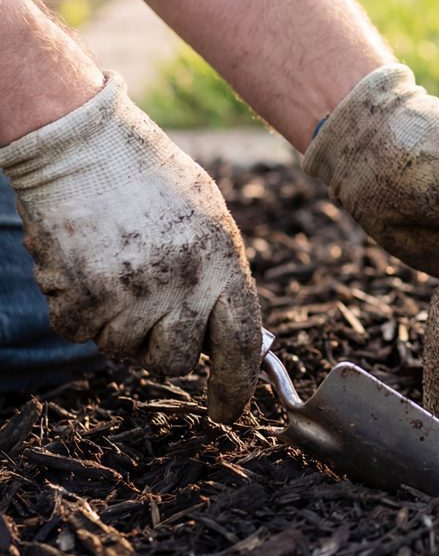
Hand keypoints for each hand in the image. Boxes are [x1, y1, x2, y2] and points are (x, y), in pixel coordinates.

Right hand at [0, 74, 261, 421]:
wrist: (84, 145)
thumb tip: (231, 332)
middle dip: (166, 345)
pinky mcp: (82, 299)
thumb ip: (220, 274)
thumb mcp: (208, 218)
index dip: (237, 385)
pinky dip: (82, 309)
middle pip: (177, 361)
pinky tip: (88, 264)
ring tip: (120, 268)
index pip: (240, 343)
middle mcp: (181, 286)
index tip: (230, 409)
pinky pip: (82, 333)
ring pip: (125, 351)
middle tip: (155, 309)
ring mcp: (130, 297)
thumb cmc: (152, 177)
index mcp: (221, 263)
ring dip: (121, 323)